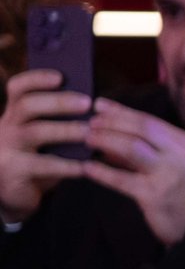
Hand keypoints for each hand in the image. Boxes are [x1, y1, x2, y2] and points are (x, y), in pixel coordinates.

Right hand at [0, 69, 91, 221]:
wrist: (17, 192)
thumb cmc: (39, 156)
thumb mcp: (45, 135)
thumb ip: (58, 121)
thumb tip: (92, 105)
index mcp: (15, 113)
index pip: (18, 88)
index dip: (37, 78)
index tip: (60, 76)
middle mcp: (7, 126)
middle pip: (27, 105)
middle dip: (58, 102)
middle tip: (86, 103)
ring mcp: (7, 148)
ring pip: (34, 132)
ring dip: (65, 130)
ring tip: (89, 132)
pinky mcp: (13, 171)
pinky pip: (41, 165)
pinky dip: (66, 165)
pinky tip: (85, 165)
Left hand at [81, 100, 184, 244]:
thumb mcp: (177, 161)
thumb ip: (151, 147)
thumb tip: (114, 133)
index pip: (149, 120)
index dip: (121, 111)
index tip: (99, 104)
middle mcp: (178, 155)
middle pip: (141, 129)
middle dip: (111, 122)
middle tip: (90, 122)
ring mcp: (167, 175)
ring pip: (131, 148)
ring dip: (105, 140)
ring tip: (87, 139)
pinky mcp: (153, 196)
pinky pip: (122, 180)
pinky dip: (102, 173)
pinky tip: (87, 168)